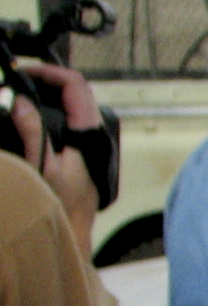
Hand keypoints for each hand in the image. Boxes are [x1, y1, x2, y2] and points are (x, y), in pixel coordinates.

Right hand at [8, 63, 99, 256]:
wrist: (72, 233)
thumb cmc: (62, 206)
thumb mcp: (42, 166)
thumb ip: (32, 132)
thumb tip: (21, 103)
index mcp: (89, 133)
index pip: (77, 85)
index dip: (51, 72)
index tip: (25, 72)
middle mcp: (92, 135)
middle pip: (73, 93)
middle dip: (45, 82)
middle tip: (17, 80)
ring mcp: (86, 144)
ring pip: (68, 107)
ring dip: (45, 97)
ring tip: (18, 94)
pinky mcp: (78, 154)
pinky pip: (64, 123)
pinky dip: (46, 113)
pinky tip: (27, 117)